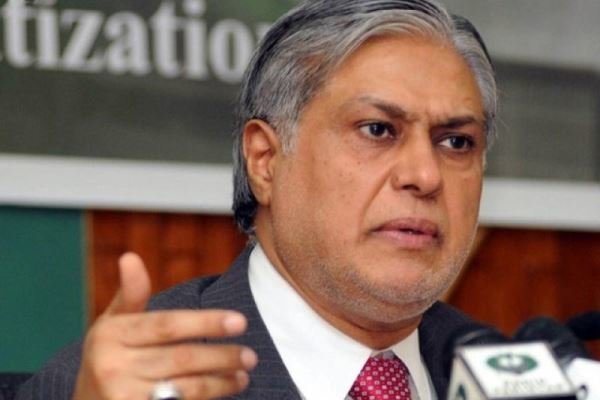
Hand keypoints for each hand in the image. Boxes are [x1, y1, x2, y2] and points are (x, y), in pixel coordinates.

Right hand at [73, 253, 256, 399]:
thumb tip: (130, 256)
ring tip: (244, 375)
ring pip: (186, 388)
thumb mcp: (110, 325)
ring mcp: (122, 397)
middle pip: (182, 358)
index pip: (167, 325)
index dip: (206, 322)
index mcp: (110, 335)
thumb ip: (130, 295)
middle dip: (222, 356)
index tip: (240, 321)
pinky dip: (207, 399)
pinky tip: (225, 390)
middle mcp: (113, 366)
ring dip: (220, 382)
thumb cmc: (107, 358)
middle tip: (251, 356)